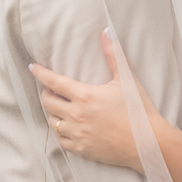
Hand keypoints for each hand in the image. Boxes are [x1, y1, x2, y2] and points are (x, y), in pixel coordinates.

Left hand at [31, 30, 164, 170]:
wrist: (148, 143)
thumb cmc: (139, 110)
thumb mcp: (127, 80)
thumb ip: (113, 55)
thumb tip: (106, 32)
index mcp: (85, 96)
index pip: (54, 82)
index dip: (41, 73)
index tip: (32, 67)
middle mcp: (76, 116)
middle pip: (48, 102)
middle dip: (46, 93)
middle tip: (51, 88)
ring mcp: (77, 134)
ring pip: (52, 122)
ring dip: (52, 112)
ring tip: (58, 106)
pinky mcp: (81, 149)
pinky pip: (60, 140)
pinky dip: (60, 131)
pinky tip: (65, 127)